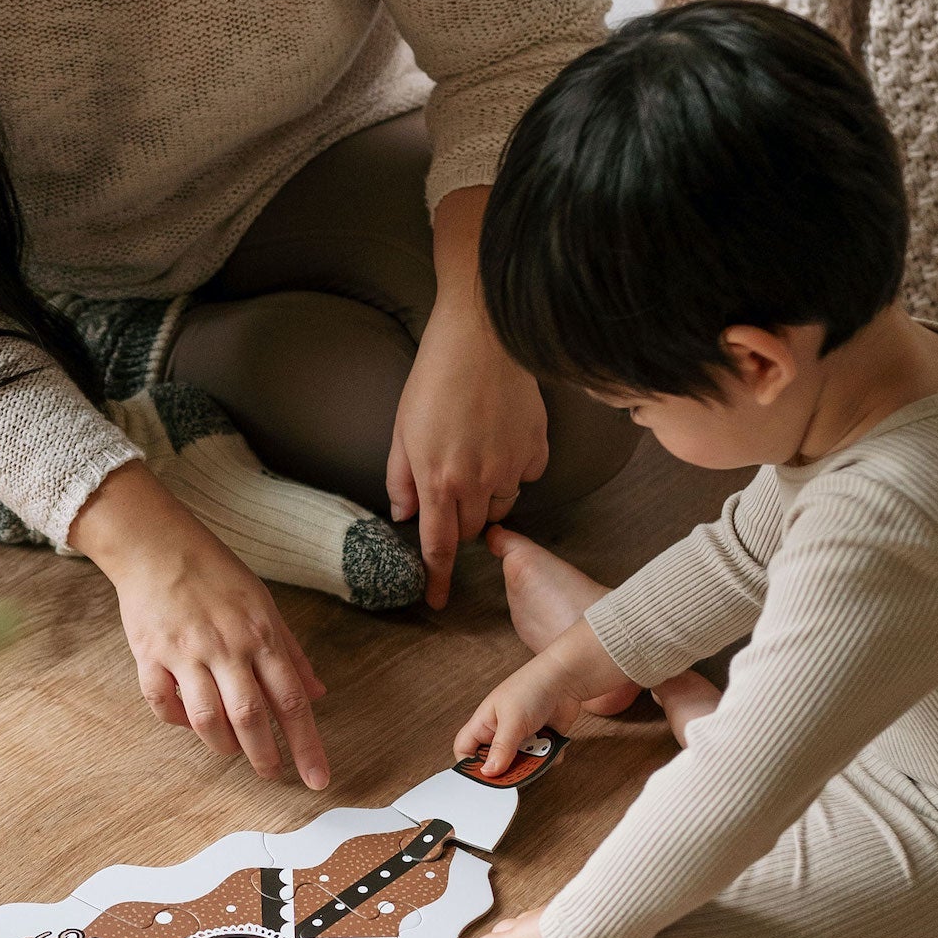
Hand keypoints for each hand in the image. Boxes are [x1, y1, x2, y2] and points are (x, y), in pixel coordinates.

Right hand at [71, 462, 330, 788]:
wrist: (156, 544)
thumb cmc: (215, 572)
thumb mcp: (264, 604)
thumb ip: (291, 651)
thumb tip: (318, 691)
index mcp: (261, 634)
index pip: (292, 700)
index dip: (307, 744)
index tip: (317, 778)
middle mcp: (226, 647)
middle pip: (251, 717)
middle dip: (265, 757)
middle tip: (272, 774)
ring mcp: (185, 652)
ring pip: (207, 718)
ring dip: (223, 744)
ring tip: (232, 749)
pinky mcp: (149, 654)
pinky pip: (162, 703)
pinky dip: (176, 720)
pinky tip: (187, 719)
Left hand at [387, 186, 549, 608]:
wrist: (482, 336)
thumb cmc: (433, 379)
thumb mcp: (400, 431)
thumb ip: (400, 478)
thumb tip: (402, 515)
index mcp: (438, 482)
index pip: (438, 546)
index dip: (438, 577)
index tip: (437, 600)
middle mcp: (478, 482)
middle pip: (471, 530)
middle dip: (458, 528)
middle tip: (448, 501)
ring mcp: (512, 466)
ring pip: (501, 506)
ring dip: (485, 500)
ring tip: (472, 464)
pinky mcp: (538, 446)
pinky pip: (526, 475)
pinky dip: (513, 470)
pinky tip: (500, 442)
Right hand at [455, 617, 634, 777]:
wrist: (568, 677)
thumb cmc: (532, 687)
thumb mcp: (513, 721)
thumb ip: (501, 749)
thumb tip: (488, 772)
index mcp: (484, 724)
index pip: (465, 750)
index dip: (470, 766)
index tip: (484, 777)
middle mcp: (500, 732)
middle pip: (494, 763)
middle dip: (507, 768)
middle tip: (516, 770)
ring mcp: (521, 738)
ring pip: (520, 764)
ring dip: (531, 761)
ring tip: (539, 747)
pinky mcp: (542, 741)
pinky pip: (541, 760)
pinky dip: (548, 757)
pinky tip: (552, 743)